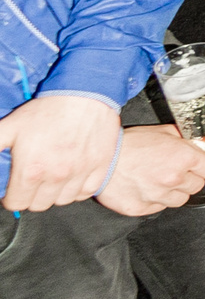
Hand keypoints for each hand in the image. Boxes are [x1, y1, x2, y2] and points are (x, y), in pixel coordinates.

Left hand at [0, 93, 122, 211]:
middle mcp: (56, 176)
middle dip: (32, 195)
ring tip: (53, 178)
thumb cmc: (48, 109)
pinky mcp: (100, 167)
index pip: (16, 204)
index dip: (11, 197)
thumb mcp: (9, 126)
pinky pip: (86, 192)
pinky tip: (72, 177)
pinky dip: (78, 189)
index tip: (14, 189)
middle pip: (39, 205)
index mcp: (31, 170)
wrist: (85, 93)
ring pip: (63, 201)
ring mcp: (80, 173)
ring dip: (55, 193)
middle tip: (33, 181)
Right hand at [94, 126, 204, 217]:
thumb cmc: (131, 142)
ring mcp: (158, 196)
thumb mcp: (167, 132)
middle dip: (190, 177)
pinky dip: (156, 200)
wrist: (99, 158)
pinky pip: (159, 208)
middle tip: (174, 168)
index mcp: (185, 158)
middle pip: (198, 186)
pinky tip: (145, 186)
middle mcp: (174, 179)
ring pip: (181, 199)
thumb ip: (197, 139)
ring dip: (174, 190)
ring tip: (157, 177)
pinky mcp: (141, 209)